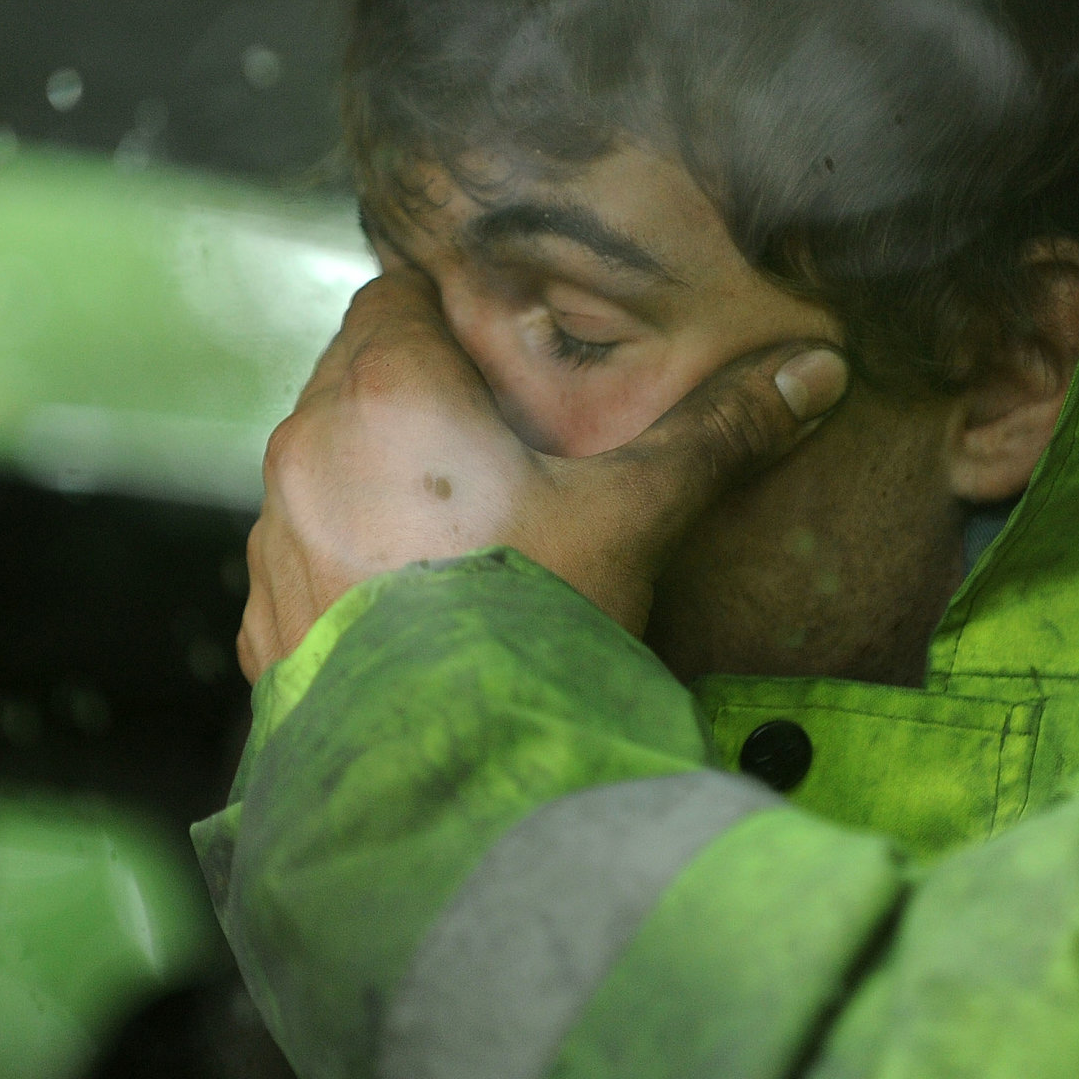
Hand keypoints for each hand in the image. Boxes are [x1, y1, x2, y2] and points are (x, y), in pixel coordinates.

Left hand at [236, 269, 847, 681]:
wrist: (457, 784)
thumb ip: (718, 431)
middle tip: (497, 438)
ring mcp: (275, 541)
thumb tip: (815, 370)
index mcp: (388, 392)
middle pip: (354, 376)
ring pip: (321, 470)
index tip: (497, 350)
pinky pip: (299, 563)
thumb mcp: (637, 514)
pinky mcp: (263, 627)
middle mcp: (308, 449)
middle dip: (417, 394)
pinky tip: (414, 609)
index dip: (446, 313)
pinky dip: (345, 567)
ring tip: (460, 528)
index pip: (393, 294)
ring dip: (375, 480)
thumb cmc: (538, 623)